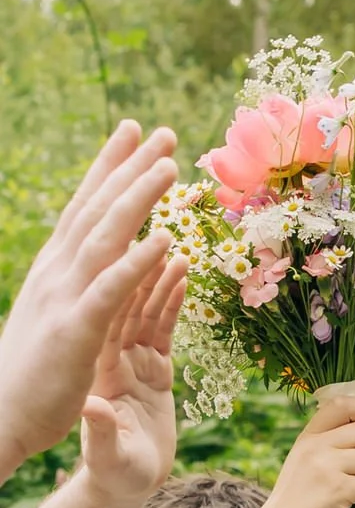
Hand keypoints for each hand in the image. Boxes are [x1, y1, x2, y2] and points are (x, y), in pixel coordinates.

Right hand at [0, 121, 181, 476]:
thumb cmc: (30, 378)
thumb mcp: (53, 321)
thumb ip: (70, 290)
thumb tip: (79, 265)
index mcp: (54, 271)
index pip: (84, 209)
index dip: (109, 169)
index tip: (131, 133)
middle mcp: (57, 274)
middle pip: (98, 209)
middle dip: (130, 167)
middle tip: (162, 130)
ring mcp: (65, 299)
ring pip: (106, 236)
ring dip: (138, 198)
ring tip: (170, 165)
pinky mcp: (76, 332)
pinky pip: (111, 290)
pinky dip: (135, 261)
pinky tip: (163, 238)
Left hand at [79, 248, 185, 507]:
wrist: (117, 487)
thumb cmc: (114, 474)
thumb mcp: (108, 456)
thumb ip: (103, 429)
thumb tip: (95, 408)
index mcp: (94, 363)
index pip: (109, 303)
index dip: (129, 268)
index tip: (150, 236)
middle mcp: (107, 350)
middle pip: (121, 288)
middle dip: (136, 250)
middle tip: (148, 220)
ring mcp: (129, 356)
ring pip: (140, 301)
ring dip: (155, 269)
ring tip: (173, 238)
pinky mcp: (150, 368)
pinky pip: (159, 325)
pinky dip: (168, 298)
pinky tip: (179, 271)